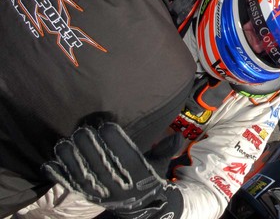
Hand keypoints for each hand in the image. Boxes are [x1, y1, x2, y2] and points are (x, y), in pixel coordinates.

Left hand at [43, 123, 183, 218]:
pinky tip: (49, 164)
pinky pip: (73, 187)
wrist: (142, 207)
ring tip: (63, 143)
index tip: (107, 124)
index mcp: (138, 176)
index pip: (126, 157)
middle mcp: (120, 187)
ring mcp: (103, 194)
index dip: (116, 141)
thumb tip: (178, 135)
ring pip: (84, 177)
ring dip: (71, 161)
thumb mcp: (160, 164)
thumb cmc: (150, 178)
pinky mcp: (90, 197)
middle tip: (81, 129)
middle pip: (102, 166)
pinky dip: (60, 176)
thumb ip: (165, 149)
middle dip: (90, 147)